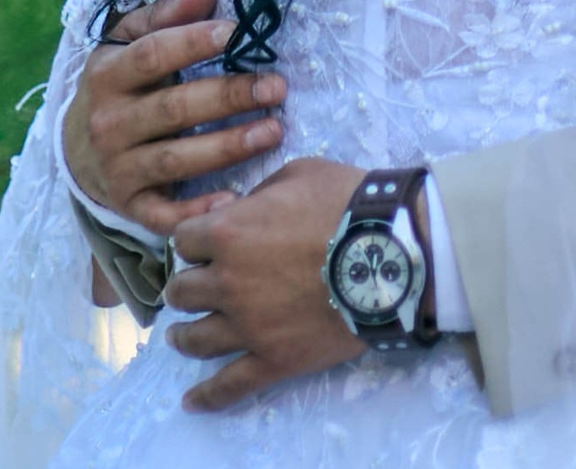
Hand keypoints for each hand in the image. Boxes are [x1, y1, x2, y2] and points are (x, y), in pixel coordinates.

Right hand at [63, 0, 283, 235]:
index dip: (196, 42)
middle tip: (277, 86)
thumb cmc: (122, 84)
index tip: (239, 32)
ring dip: (228, 146)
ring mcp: (117, 167)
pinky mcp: (130, 205)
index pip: (153, 55)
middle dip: (229, 96)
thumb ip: (165, 16)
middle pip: (173, 108)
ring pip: (175, 158)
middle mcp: (108, 123)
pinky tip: (233, 199)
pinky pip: (163, 213)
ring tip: (274, 130)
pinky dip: (196, 211)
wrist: (78, 149)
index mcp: (107, 75)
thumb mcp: (130, 42)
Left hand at [166, 157, 372, 410]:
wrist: (393, 251)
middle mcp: (227, 282)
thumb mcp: (301, 173)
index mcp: (228, 234)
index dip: (196, 240)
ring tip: (183, 336)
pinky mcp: (274, 359)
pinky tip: (191, 402)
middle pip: (182, 291)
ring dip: (184, 335)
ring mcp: (248, 326)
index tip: (208, 244)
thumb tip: (244, 208)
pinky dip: (208, 396)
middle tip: (200, 287)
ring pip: (195, 339)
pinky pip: (231, 386)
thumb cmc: (349, 204)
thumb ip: (262, 192)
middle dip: (188, 285)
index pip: (184, 240)